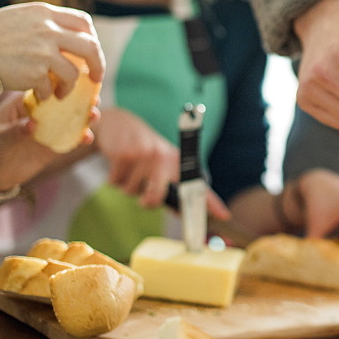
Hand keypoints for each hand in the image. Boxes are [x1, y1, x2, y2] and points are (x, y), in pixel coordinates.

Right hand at [0, 2, 105, 100]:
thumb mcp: (17, 18)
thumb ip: (43, 24)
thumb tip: (69, 37)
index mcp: (43, 12)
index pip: (83, 23)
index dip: (91, 39)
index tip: (89, 54)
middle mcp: (47, 28)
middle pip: (90, 47)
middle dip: (98, 65)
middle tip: (96, 79)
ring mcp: (43, 50)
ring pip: (74, 73)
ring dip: (70, 87)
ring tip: (61, 93)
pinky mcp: (35, 72)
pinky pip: (52, 88)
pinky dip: (49, 94)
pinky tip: (40, 96)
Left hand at [0, 92, 97, 192]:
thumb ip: (16, 131)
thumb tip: (34, 124)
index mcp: (25, 102)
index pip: (47, 87)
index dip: (64, 82)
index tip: (79, 80)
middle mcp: (40, 113)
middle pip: (65, 101)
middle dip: (82, 98)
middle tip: (93, 98)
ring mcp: (48, 129)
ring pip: (72, 119)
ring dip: (86, 116)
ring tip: (93, 115)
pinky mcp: (53, 147)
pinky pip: (71, 140)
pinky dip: (81, 137)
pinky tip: (86, 138)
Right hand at [94, 107, 229, 217]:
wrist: (118, 123)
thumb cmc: (143, 149)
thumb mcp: (162, 162)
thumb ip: (171, 186)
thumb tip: (181, 212)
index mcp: (176, 160)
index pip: (196, 183)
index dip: (211, 202)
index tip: (224, 215)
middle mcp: (164, 157)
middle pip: (156, 197)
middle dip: (146, 201)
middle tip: (143, 193)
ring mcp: (144, 155)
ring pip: (131, 191)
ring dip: (127, 184)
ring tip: (131, 166)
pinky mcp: (124, 154)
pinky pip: (116, 182)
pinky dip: (114, 178)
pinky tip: (120, 162)